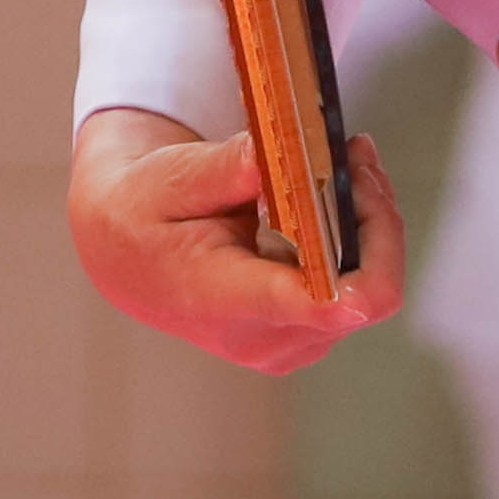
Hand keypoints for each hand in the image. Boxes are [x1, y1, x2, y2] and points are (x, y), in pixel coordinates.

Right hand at [66, 108, 399, 374]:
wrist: (123, 255)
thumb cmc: (144, 213)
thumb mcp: (172, 176)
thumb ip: (231, 168)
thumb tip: (287, 153)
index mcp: (225, 301)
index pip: (321, 303)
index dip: (369, 255)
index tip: (356, 184)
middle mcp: (264, 338)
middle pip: (363, 294)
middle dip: (374, 218)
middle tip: (355, 153)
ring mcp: (288, 346)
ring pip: (369, 293)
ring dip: (370, 227)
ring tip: (344, 166)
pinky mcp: (301, 337)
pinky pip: (356, 295)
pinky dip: (358, 246)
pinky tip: (333, 203)